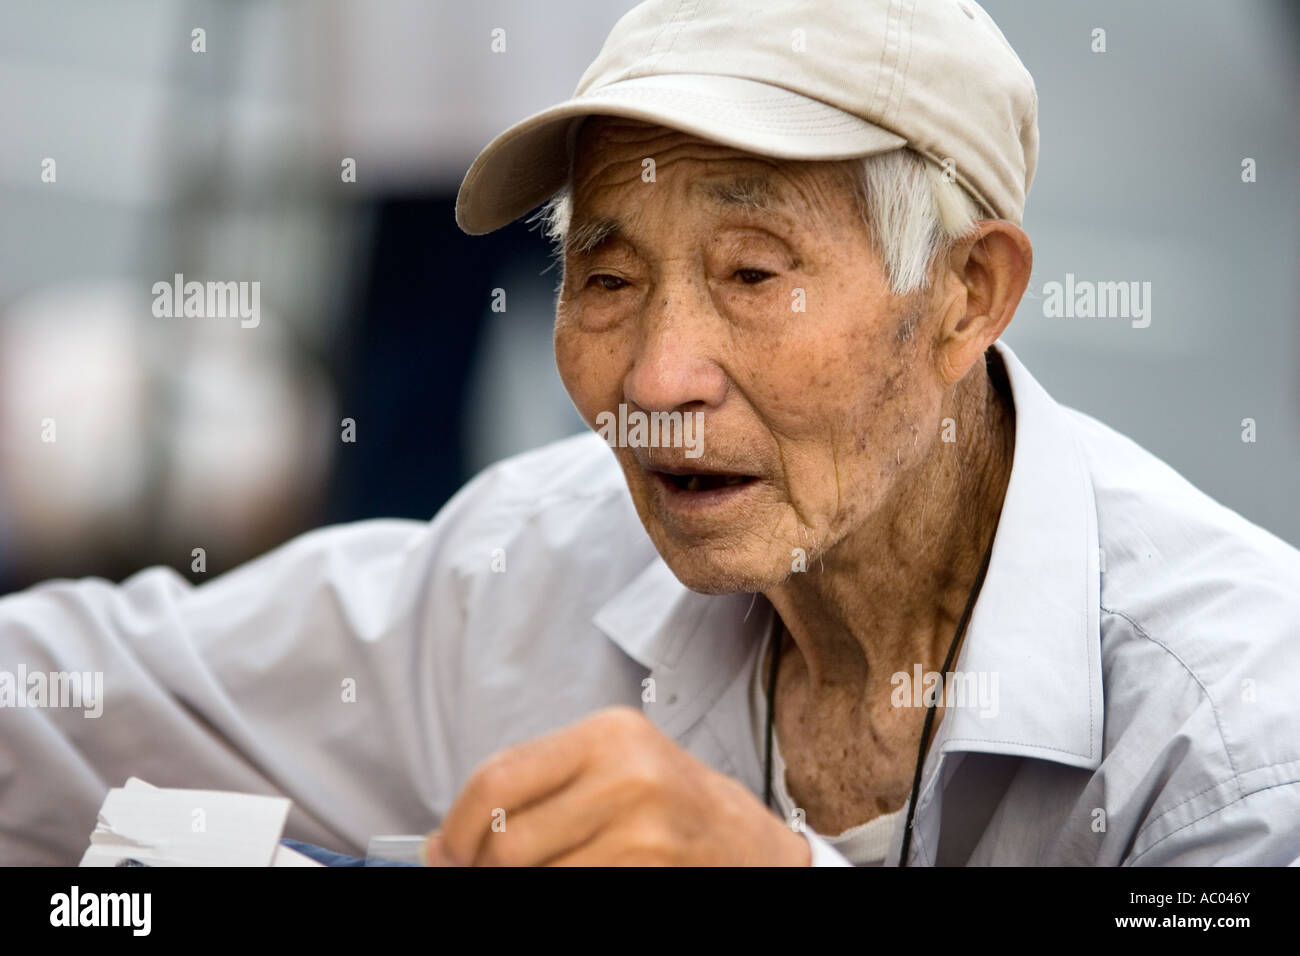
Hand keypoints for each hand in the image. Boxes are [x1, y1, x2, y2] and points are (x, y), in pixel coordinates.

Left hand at [424, 706, 810, 865]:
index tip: (446, 852)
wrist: (749, 847)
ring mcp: (643, 837)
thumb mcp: (610, 768)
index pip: (496, 780)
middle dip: (483, 868)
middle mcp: (627, 778)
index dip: (457, 828)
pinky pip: (571, 894)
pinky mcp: (649, 878)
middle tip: (484, 873)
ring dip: (523, 885)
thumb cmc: (670, 804)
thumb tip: (443, 844)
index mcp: (608, 736)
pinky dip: (560, 893)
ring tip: (546, 871)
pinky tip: (579, 877)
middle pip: (507, 842)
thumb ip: (533, 789)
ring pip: (536, 877)